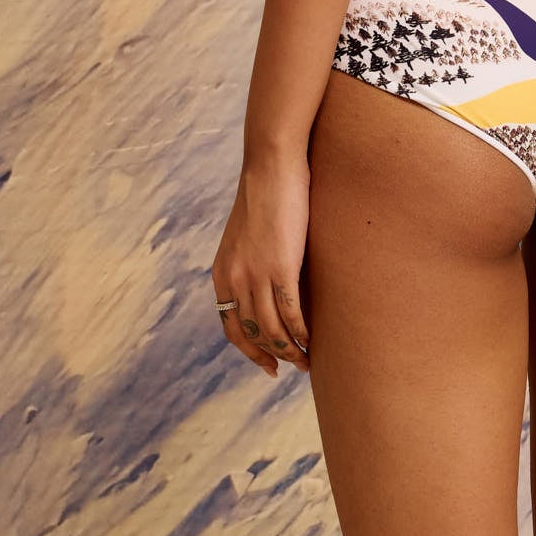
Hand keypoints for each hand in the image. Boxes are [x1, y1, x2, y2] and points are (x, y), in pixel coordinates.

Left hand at [211, 153, 311, 375]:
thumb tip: (263, 285)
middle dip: (273, 356)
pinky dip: (302, 331)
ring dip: (291, 350)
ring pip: (272, 329)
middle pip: (252, 334)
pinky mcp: (281, 267)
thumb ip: (247, 264)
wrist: (271, 168)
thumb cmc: (264, 197)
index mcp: (222, 274)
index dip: (251, 351)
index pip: (231, 327)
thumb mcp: (244, 238)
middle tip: (292, 367)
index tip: (267, 364)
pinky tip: (313, 338)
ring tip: (307, 360)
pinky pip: (291, 312)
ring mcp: (256, 275)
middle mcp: (234, 279)